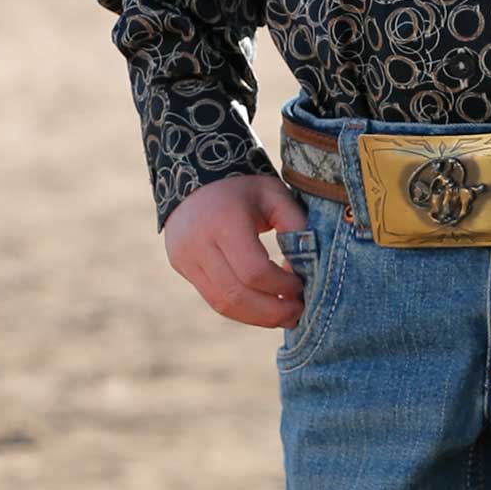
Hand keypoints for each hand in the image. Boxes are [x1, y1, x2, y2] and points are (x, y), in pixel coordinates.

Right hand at [163, 173, 311, 328]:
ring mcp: (185, 257)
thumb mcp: (274, 194)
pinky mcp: (181, 266)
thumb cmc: (245, 185)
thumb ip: (295, 225)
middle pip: (235, 295)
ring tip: (284, 317)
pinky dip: (241, 308)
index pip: (253, 271)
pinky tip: (263, 308)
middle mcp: (198, 242)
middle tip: (298, 314)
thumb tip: (309, 268)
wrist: (196, 172)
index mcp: (224, 220)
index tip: (302, 286)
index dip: (281, 286)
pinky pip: (212, 298)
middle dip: (271, 311)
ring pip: (221, 303)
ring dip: (256, 317)